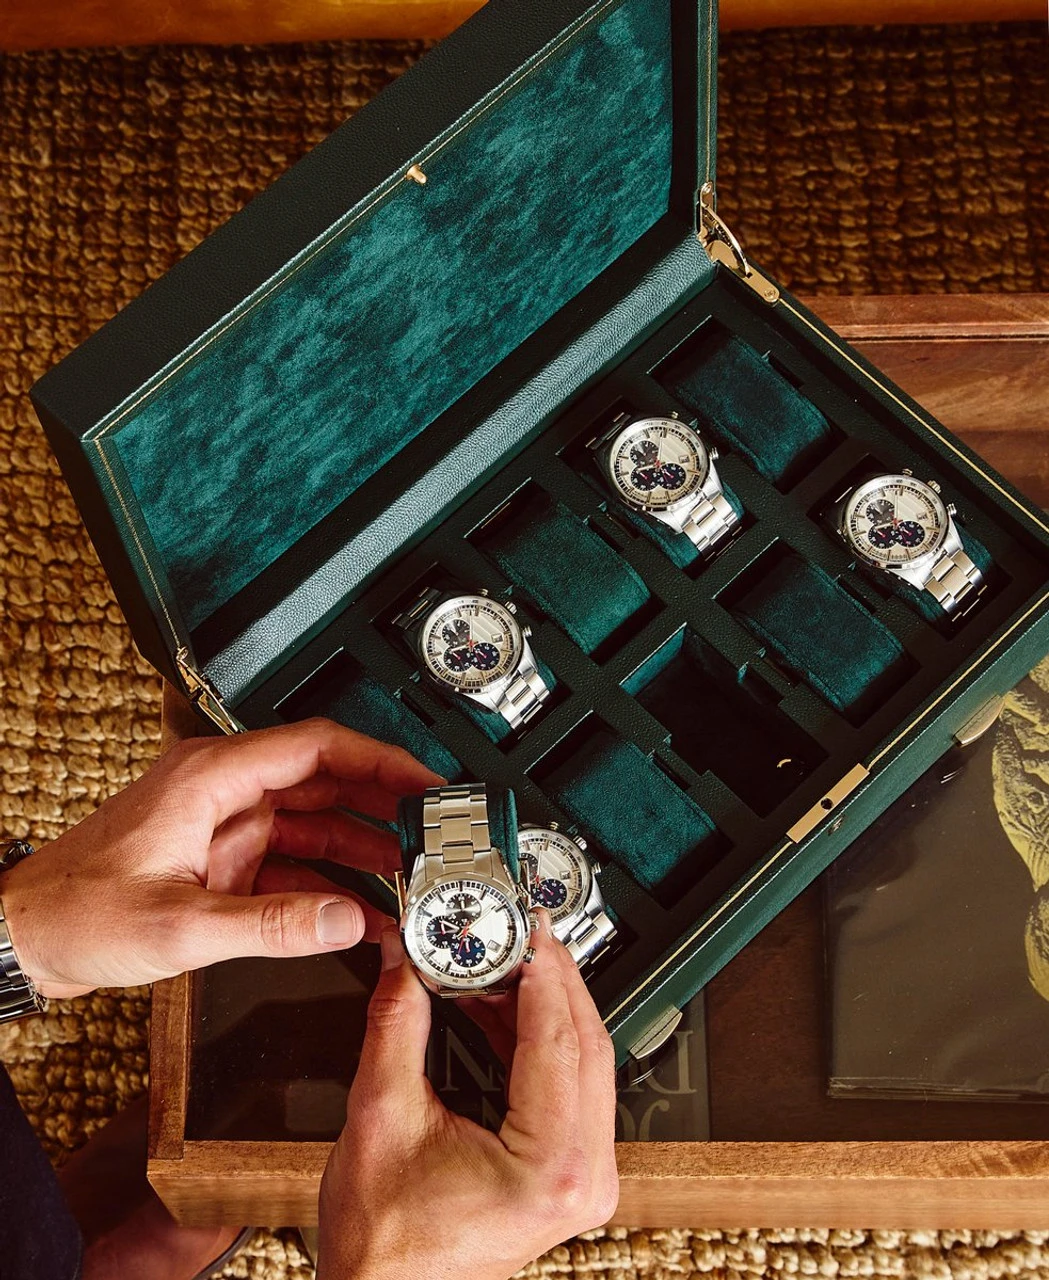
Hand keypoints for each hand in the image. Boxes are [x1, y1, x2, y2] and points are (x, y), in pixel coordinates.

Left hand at [0, 719, 441, 997]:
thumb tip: (348, 922)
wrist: (21, 937)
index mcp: (212, 777)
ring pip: (315, 823)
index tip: (425, 780)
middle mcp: (224, 791)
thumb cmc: (74, 910)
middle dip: (384, 805)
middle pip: (326, 780)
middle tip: (435, 829)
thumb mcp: (179, 924)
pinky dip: (328, 886)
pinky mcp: (222, 860)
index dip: (381, 759)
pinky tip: (361, 911)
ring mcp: (225, 826)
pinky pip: (293, 863)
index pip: (317, 746)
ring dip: (363, 849)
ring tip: (411, 873)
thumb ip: (271, 926)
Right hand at [317, 912, 618, 1279]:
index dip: (541, 970)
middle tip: (516, 928)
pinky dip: (538, 1038)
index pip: (560, 1038)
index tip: (524, 924)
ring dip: (545, 1003)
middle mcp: (582, 1176)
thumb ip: (396, 1024)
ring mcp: (580, 1177)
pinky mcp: (566, 1172)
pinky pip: (568, 1084)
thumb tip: (402, 959)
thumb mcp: (381, 1118)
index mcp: (551, 1168)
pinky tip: (503, 1004)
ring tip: (502, 958)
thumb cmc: (386, 1251)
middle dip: (550, 977)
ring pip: (583, 1060)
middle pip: (585, 1043)